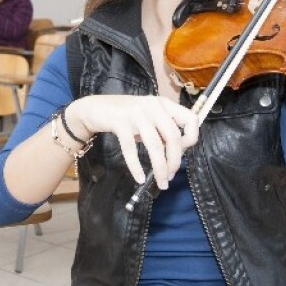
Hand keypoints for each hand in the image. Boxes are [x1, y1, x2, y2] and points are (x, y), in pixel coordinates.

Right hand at [68, 95, 199, 189]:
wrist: (94, 108)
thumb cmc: (124, 115)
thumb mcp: (148, 117)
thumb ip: (162, 129)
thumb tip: (177, 155)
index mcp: (164, 104)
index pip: (191, 119)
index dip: (191, 138)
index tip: (182, 152)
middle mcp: (153, 105)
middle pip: (173, 137)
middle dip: (174, 161)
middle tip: (170, 176)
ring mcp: (136, 113)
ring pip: (155, 145)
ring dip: (160, 168)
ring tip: (161, 182)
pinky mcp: (120, 122)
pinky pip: (131, 149)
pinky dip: (136, 167)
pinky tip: (139, 178)